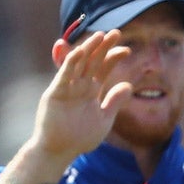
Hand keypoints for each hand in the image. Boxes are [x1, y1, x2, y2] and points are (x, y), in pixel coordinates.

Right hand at [31, 29, 134, 164]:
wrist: (61, 151)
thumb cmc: (80, 137)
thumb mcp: (104, 118)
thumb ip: (114, 101)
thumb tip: (128, 85)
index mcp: (91, 90)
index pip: (104, 68)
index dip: (114, 57)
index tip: (127, 50)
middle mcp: (79, 85)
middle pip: (92, 61)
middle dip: (103, 47)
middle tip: (116, 33)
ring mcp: (67, 87)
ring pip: (78, 63)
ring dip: (88, 49)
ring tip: (100, 36)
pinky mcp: (55, 93)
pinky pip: (63, 76)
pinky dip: (70, 64)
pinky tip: (79, 52)